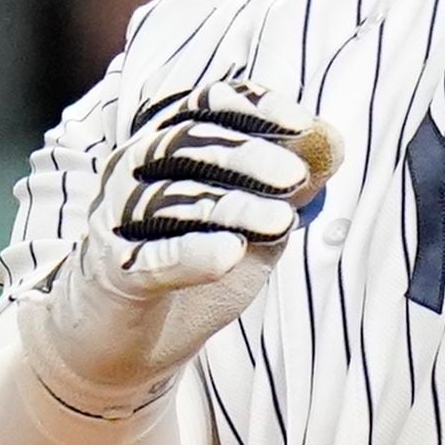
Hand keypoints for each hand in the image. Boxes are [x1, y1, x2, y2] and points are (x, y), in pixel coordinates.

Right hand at [17, 80, 334, 418]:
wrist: (128, 338)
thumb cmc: (195, 261)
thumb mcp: (254, 220)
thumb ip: (290, 183)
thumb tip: (333, 140)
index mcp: (168, 146)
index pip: (203, 106)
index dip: (251, 106)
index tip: (302, 123)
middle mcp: (133, 171)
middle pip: (185, 144)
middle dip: (246, 156)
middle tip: (295, 176)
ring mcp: (116, 220)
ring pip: (171, 199)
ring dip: (231, 207)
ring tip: (281, 222)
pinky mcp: (111, 272)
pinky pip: (149, 257)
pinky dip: (190, 253)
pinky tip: (230, 253)